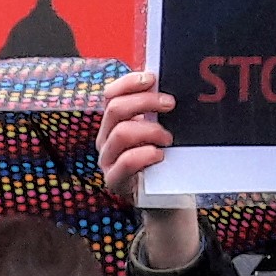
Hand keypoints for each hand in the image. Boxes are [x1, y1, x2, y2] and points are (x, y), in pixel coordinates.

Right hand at [92, 72, 172, 202]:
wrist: (164, 197)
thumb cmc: (164, 159)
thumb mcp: (159, 130)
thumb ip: (157, 110)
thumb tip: (168, 82)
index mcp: (114, 123)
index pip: (111, 94)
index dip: (129, 82)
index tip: (152, 79)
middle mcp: (106, 138)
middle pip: (115, 109)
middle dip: (145, 102)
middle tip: (170, 104)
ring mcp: (107, 159)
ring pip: (121, 132)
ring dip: (150, 130)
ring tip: (168, 139)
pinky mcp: (114, 180)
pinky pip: (125, 161)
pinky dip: (145, 154)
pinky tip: (160, 155)